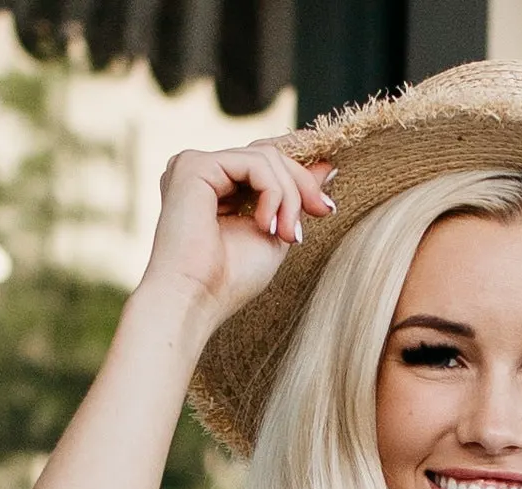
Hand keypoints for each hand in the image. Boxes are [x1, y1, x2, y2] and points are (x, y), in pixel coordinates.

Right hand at [133, 143, 335, 333]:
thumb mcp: (274, 233)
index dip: (300, 173)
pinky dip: (272, 192)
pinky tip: (266, 225)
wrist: (194, 301)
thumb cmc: (229, 281)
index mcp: (217, 188)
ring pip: (266, 157)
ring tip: (287, 235)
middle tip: (323, 212)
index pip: (265, 162)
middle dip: (302, 185)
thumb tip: (326, 165)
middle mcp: (204, 172)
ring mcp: (196, 164)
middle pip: (269, 154)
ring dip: (289, 196)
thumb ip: (293, 199)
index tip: (328, 202)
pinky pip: (253, 163)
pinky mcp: (194, 164)